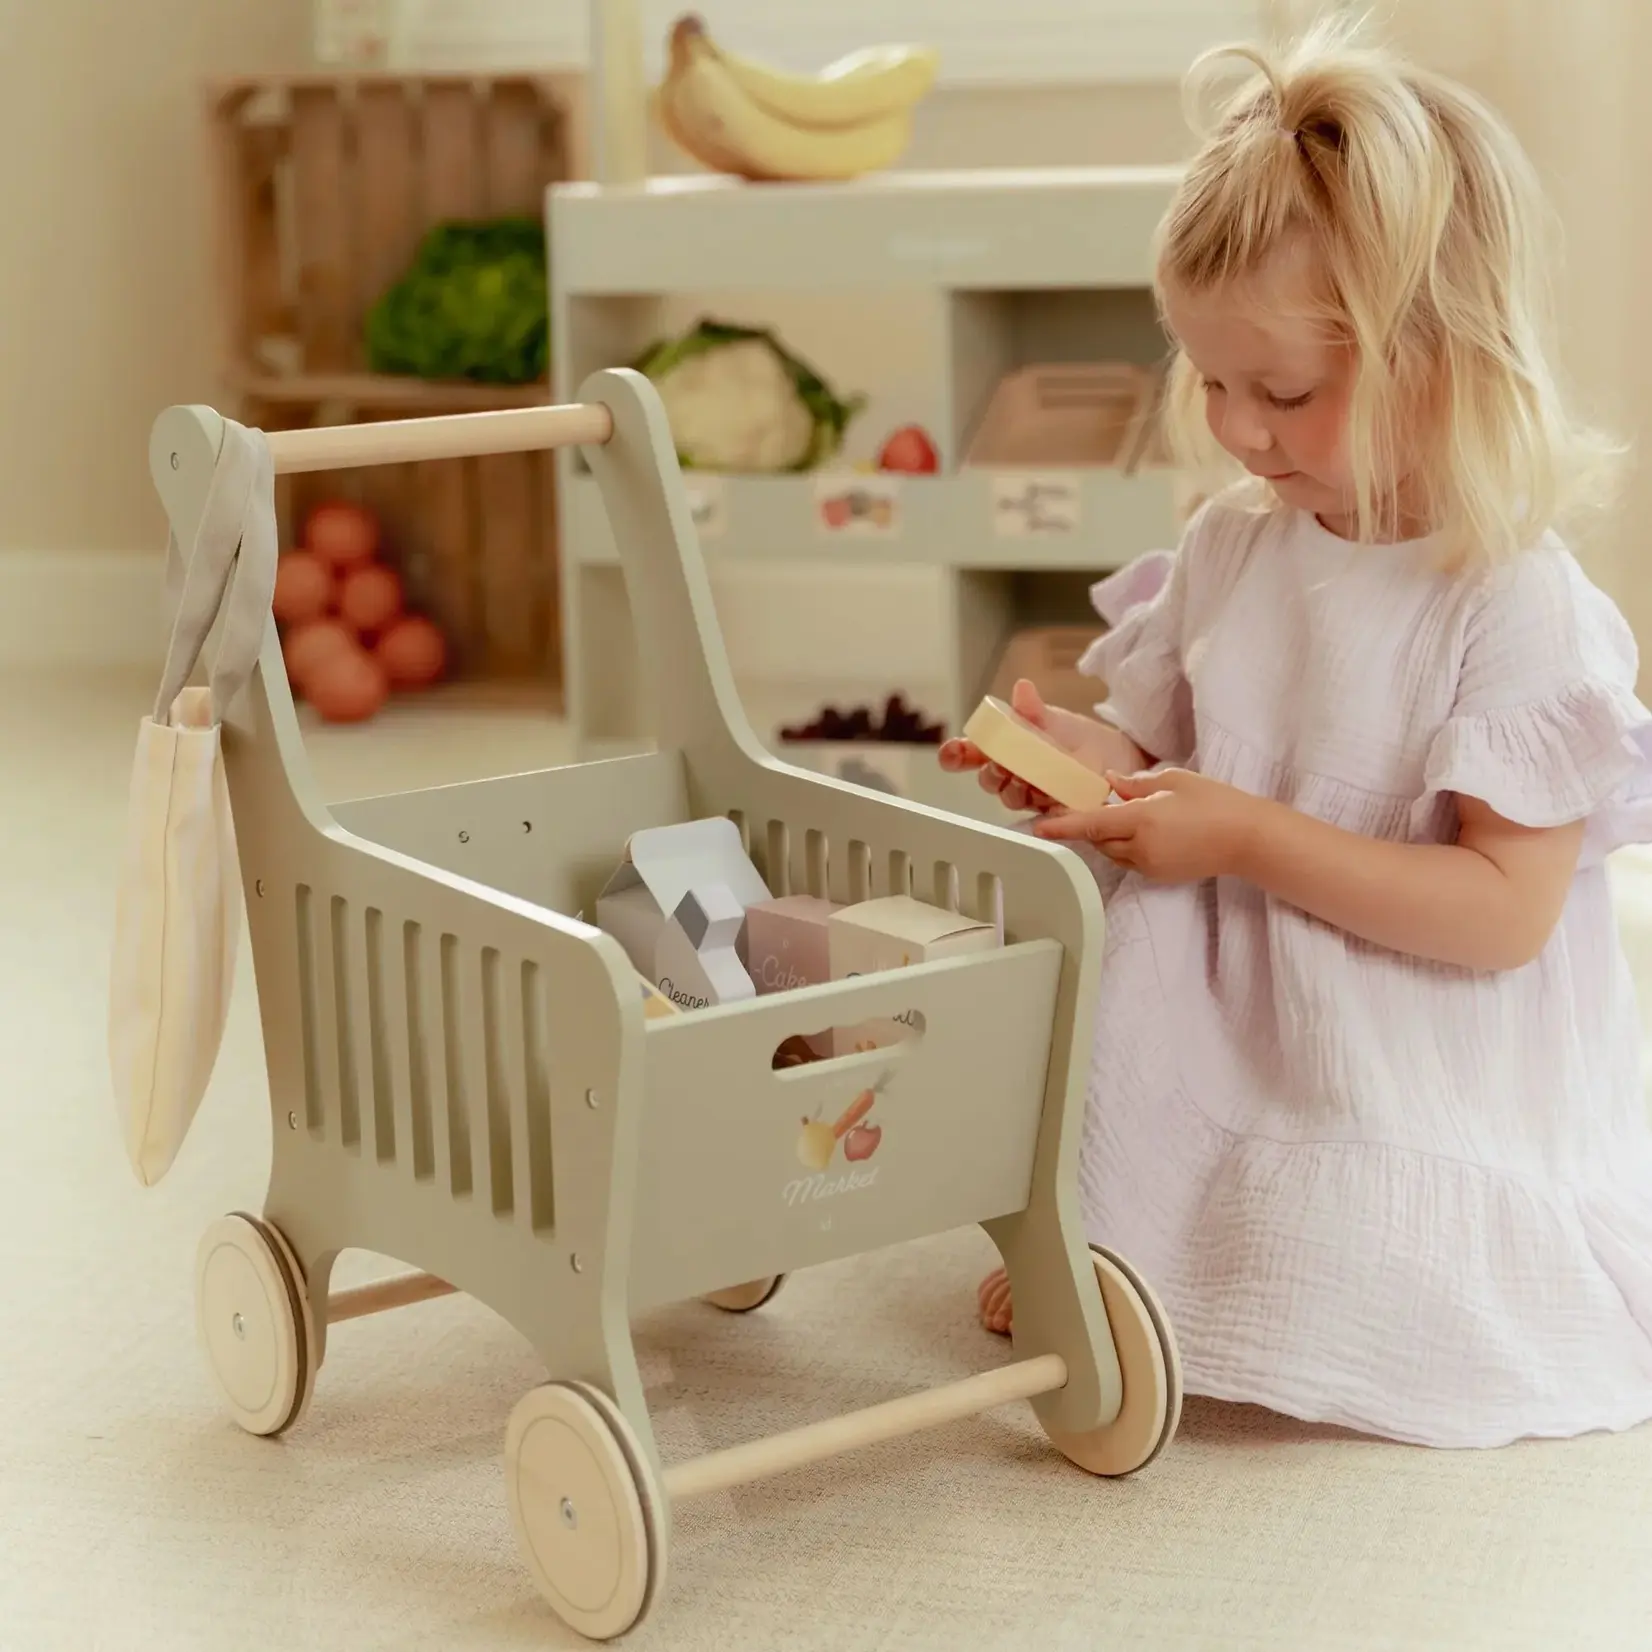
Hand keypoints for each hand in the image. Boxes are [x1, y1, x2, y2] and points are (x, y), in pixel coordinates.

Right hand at [938, 679, 1143, 814]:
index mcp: (1004, 748)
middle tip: (1002, 764)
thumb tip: (1022, 688)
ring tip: (1028, 779)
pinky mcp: (1050, 810)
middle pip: (987, 780)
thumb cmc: (1076, 738)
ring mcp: (1029, 794)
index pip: (968, 755)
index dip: (956, 755)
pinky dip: (1040, 803)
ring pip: (1009, 797)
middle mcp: (1011, 774)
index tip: (953, 753)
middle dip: (991, 773)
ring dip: (1013, 788)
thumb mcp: (1053, 719)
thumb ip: (1033, 709)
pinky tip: (1046, 795)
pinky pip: (1038, 813)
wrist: (1114, 757)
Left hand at [1033, 767, 1263, 882]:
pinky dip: (1127, 847)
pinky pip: (1130, 862)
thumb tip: (1110, 783)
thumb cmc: (1216, 803)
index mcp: (1142, 820)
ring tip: (1127, 816)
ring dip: (1110, 836)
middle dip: (1092, 825)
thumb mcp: (1175, 781)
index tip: (1039, 828)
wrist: (1248, 839)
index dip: (1063, 827)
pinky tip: (1144, 832)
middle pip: (1099, 840)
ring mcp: (1150, 866)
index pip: (1092, 824)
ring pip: (1113, 853)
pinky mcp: (1159, 876)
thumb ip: (1136, 784)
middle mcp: (1141, 848)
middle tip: (1093, 806)